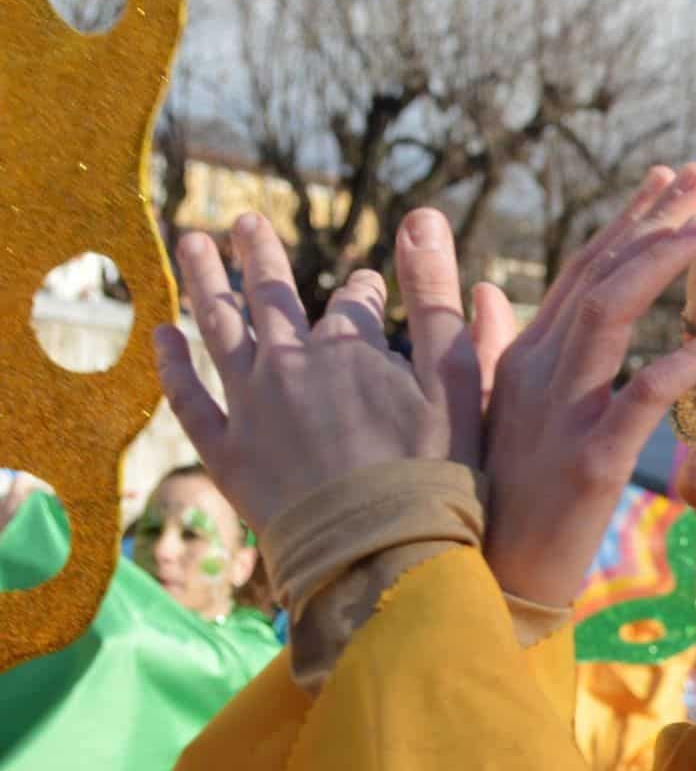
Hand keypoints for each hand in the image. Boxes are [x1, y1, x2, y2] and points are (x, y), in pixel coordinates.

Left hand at [154, 212, 482, 532]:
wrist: (381, 554)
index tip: (367, 285)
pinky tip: (162, 334)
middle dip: (258, 253)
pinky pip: (188, 398)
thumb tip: (421, 216)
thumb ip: (436, 296)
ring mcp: (252, 407)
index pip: (353, 300)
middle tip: (243, 222)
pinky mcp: (226, 453)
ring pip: (218, 328)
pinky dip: (171, 363)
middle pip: (269, 294)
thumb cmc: (434, 472)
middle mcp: (291, 364)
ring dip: (203, 280)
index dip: (363, 289)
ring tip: (191, 243)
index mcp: (349, 347)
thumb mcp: (457, 378)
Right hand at [476, 164, 695, 606]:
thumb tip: (487, 289)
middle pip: (599, 276)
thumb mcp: (486, 414)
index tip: (666, 181)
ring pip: (609, 316)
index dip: (626, 223)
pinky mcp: (590, 462)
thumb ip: (485, 344)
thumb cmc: (490, 503)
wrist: (483, 586)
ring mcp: (563, 414)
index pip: (582, 272)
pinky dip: (682, 362)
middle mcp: (541, 373)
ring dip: (657, 265)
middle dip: (649, 220)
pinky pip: (640, 398)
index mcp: (525, 359)